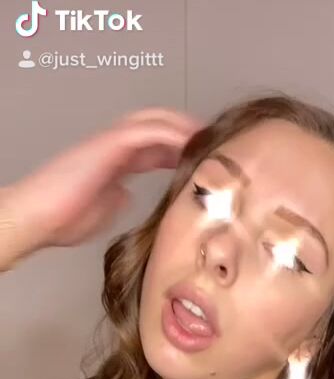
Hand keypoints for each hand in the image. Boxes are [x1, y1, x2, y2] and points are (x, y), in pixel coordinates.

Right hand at [5, 107, 203, 254]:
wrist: (38, 217)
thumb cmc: (61, 218)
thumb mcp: (102, 211)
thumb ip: (118, 199)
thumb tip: (130, 197)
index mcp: (113, 162)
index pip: (152, 147)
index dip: (178, 148)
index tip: (200, 158)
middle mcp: (113, 147)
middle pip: (155, 126)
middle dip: (183, 130)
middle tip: (211, 141)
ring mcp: (109, 143)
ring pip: (153, 121)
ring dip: (181, 126)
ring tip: (205, 136)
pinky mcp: (107, 145)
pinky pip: (145, 130)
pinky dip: (169, 132)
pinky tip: (188, 139)